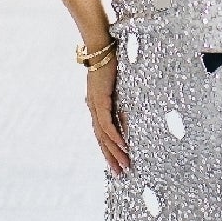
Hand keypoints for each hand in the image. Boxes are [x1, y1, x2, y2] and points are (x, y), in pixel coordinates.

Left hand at [86, 54, 129, 173]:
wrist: (101, 47)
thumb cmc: (109, 61)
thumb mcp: (117, 84)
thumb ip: (120, 98)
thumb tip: (128, 109)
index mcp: (97, 105)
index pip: (102, 133)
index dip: (109, 149)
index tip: (117, 163)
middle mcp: (94, 108)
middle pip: (102, 139)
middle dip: (111, 157)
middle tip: (120, 173)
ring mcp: (95, 105)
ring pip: (104, 135)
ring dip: (115, 151)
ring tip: (123, 164)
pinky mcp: (100, 100)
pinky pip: (107, 124)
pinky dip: (114, 136)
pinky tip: (122, 146)